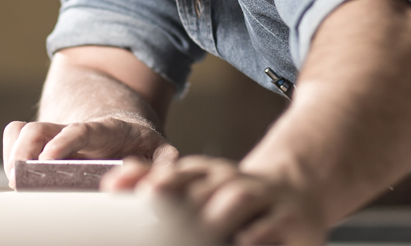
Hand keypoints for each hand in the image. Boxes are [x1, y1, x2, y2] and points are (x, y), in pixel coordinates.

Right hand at [2, 117, 178, 187]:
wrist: (124, 129)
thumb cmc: (140, 145)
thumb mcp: (157, 149)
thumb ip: (163, 159)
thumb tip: (164, 169)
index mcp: (105, 130)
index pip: (82, 129)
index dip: (65, 141)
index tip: (49, 158)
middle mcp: (74, 129)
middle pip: (41, 129)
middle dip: (25, 150)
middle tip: (19, 178)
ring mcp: (56, 135)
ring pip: (25, 133)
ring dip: (13, 155)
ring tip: (15, 182)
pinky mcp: (43, 143)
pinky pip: (17, 136)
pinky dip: (9, 152)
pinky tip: (14, 176)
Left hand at [101, 156, 326, 244]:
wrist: (296, 195)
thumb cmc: (236, 197)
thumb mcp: (199, 185)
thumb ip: (158, 181)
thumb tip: (114, 181)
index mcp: (206, 173)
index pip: (174, 171)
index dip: (149, 178)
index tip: (123, 189)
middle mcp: (230, 180)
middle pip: (201, 186)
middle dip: (176, 200)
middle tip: (150, 215)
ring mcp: (260, 196)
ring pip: (236, 199)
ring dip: (214, 215)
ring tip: (194, 233)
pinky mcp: (289, 219)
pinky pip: (270, 227)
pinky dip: (255, 236)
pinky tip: (241, 242)